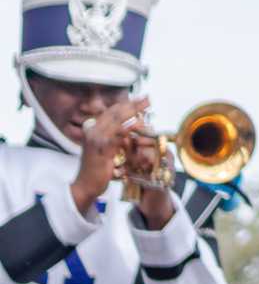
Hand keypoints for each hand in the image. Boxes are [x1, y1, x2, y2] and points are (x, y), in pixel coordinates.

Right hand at [71, 96, 149, 214]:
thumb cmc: (97, 169)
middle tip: (147, 98)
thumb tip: (129, 127)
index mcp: (93, 130)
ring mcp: (96, 140)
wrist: (85, 185)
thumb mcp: (105, 149)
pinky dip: (129, 128)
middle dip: (132, 104)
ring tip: (146, 106)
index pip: (110, 112)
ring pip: (116, 121)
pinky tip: (139, 123)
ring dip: (133, 112)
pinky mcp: (102, 149)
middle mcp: (93, 132)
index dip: (125, 104)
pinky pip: (117, 135)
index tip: (140, 98)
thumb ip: (114, 138)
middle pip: (114, 113)